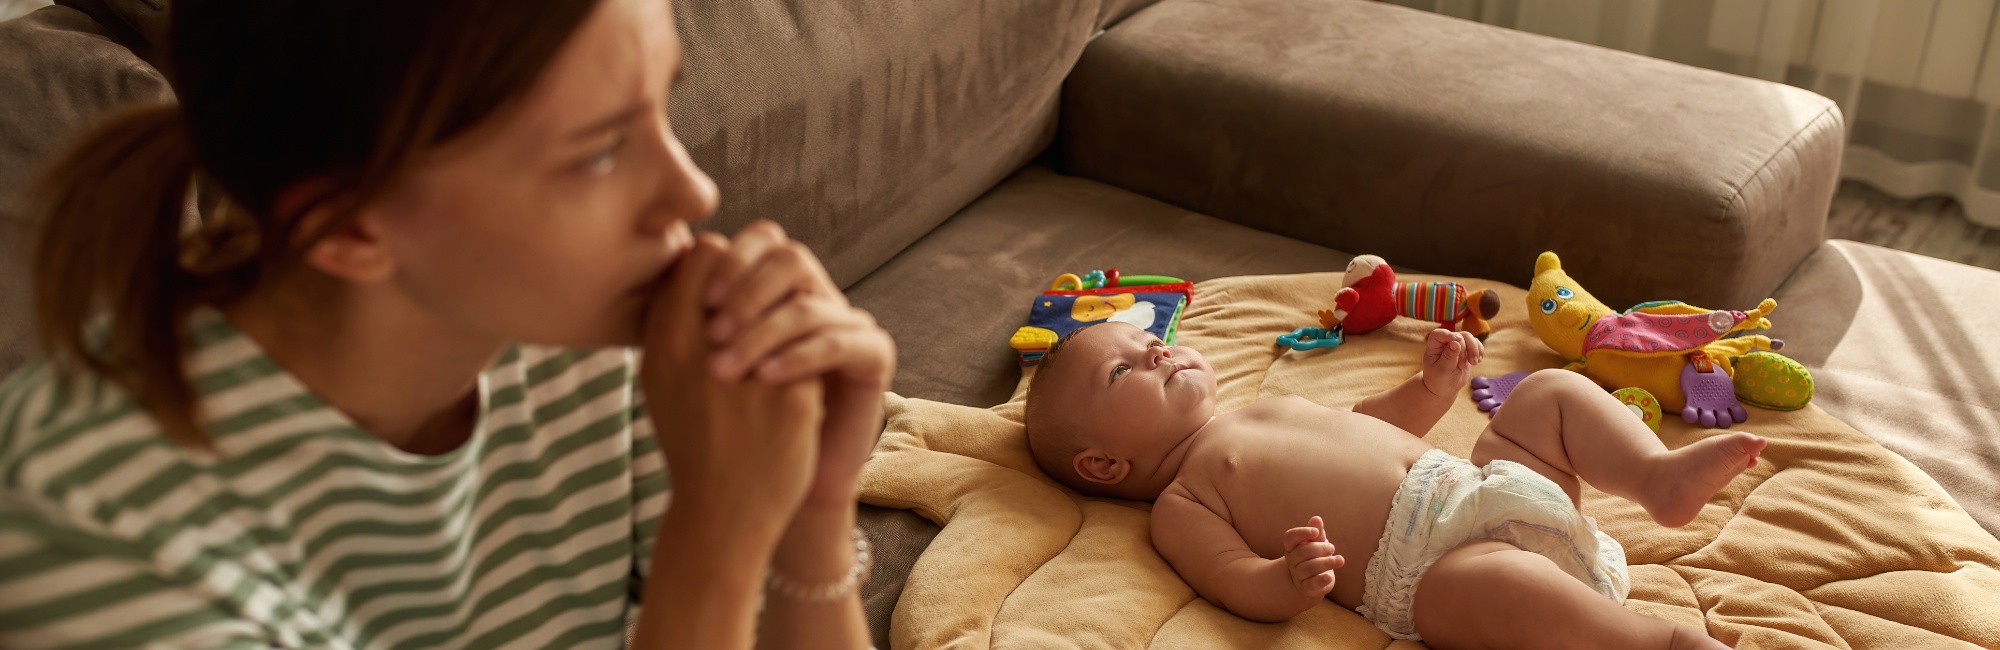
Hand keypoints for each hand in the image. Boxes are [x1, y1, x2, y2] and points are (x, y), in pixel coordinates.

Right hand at [640, 233, 825, 536]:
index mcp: (666, 340)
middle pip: (748, 268)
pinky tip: (811, 372)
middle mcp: (703, 349)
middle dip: (763, 276)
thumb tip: (691, 265)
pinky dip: (813, 353)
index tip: (737, 284)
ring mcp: (750, 371)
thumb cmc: (693, 441)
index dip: (726, 261)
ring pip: (790, 301)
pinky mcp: (793, 397)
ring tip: (793, 330)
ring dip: (793, 310)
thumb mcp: (660, 380)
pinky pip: (815, 346)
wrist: (722, 512)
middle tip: (773, 296)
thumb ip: (671, 324)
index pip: (703, 254)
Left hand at [701, 220, 896, 507]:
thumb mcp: (696, 363)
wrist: (765, 493)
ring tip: (727, 369)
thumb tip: (670, 260)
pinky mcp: (872, 358)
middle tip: (711, 330)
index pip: (760, 240)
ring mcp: (846, 325)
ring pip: (809, 302)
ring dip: (763, 331)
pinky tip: (765, 379)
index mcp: (775, 292)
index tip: (697, 298)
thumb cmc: (723, 427)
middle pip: (789, 256)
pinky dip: (798, 356)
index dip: (729, 259)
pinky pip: (839, 340)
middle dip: (746, 288)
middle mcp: (815, 298)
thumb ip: (686, 311)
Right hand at [1283, 516, 1343, 598]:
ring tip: (1339, 560)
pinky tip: (1329, 576)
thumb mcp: (1317, 542)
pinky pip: (1312, 583)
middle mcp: (1292, 561)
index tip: (1316, 532)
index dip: (1302, 533)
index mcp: (1292, 547)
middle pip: (1302, 552)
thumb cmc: (1315, 557)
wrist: (1314, 580)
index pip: (1289, 537)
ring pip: (1308, 567)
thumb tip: (1316, 519)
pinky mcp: (1307, 588)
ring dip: (1326, 562)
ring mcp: (1298, 575)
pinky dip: (1321, 580)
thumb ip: (1317, 531)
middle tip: (1332, 548)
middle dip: (1320, 548)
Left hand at [1422, 328, 1483, 396]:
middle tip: (1468, 364)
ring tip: (1474, 363)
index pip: (1438, 334)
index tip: (1457, 341)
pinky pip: (1475, 343)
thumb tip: (1455, 343)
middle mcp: (1444, 343)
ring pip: (1468, 337)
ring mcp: (1456, 346)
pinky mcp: (1466, 350)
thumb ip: (1449, 356)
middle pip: (1458, 335)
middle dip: (1465, 349)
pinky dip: (1479, 350)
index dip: (1447, 335)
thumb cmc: (1439, 380)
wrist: (1445, 388)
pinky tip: (1478, 361)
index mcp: (1433, 347)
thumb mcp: (1442, 370)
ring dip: (1474, 349)